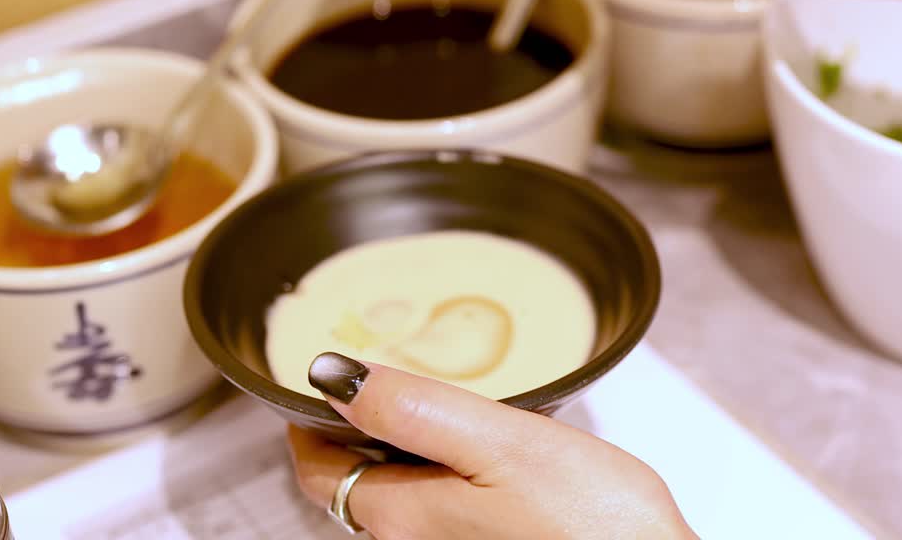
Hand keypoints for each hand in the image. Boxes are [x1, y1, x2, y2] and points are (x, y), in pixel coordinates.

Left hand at [287, 352, 697, 539]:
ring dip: (406, 452)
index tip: (313, 381)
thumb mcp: (498, 442)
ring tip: (435, 403)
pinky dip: (447, 476)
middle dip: (358, 432)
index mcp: (405, 518)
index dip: (308, 422)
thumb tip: (330, 376)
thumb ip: (411, 408)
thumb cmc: (593, 526)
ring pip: (404, 500)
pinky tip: (487, 452)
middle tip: (378, 376)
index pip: (319, 473)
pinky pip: (445, 514)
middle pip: (359, 488)